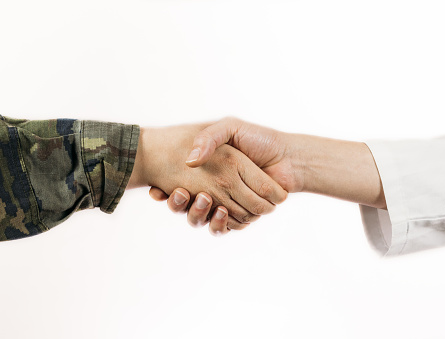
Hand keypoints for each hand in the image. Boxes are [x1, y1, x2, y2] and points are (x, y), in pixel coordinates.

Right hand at [129, 123, 287, 230]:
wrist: (288, 157)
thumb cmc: (259, 140)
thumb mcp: (229, 128)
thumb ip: (208, 138)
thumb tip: (190, 160)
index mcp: (206, 172)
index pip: (177, 186)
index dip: (164, 191)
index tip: (157, 189)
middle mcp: (212, 190)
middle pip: (184, 206)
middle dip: (178, 203)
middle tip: (179, 192)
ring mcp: (225, 204)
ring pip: (200, 219)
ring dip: (196, 213)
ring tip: (203, 199)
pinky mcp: (240, 216)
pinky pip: (222, 227)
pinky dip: (218, 223)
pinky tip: (218, 210)